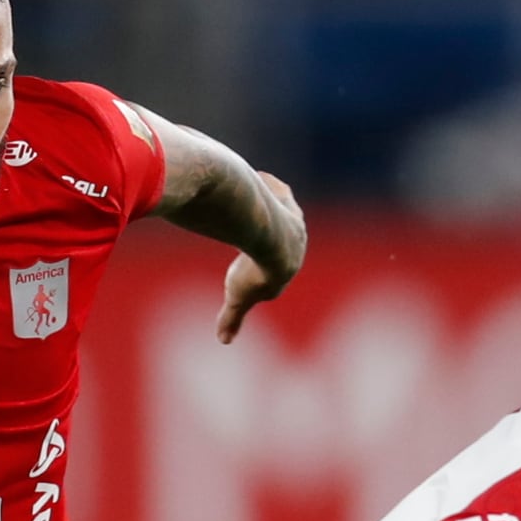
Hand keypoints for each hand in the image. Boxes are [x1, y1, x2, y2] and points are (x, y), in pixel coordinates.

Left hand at [216, 172, 301, 343]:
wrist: (266, 237)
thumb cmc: (253, 269)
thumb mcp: (238, 295)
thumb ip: (232, 317)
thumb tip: (224, 341)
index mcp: (288, 265)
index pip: (280, 267)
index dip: (269, 266)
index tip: (259, 266)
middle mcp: (296, 242)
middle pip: (288, 237)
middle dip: (281, 235)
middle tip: (269, 232)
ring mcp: (292, 220)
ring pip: (286, 213)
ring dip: (278, 208)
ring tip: (265, 201)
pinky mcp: (284, 201)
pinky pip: (281, 193)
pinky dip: (273, 188)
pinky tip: (262, 179)